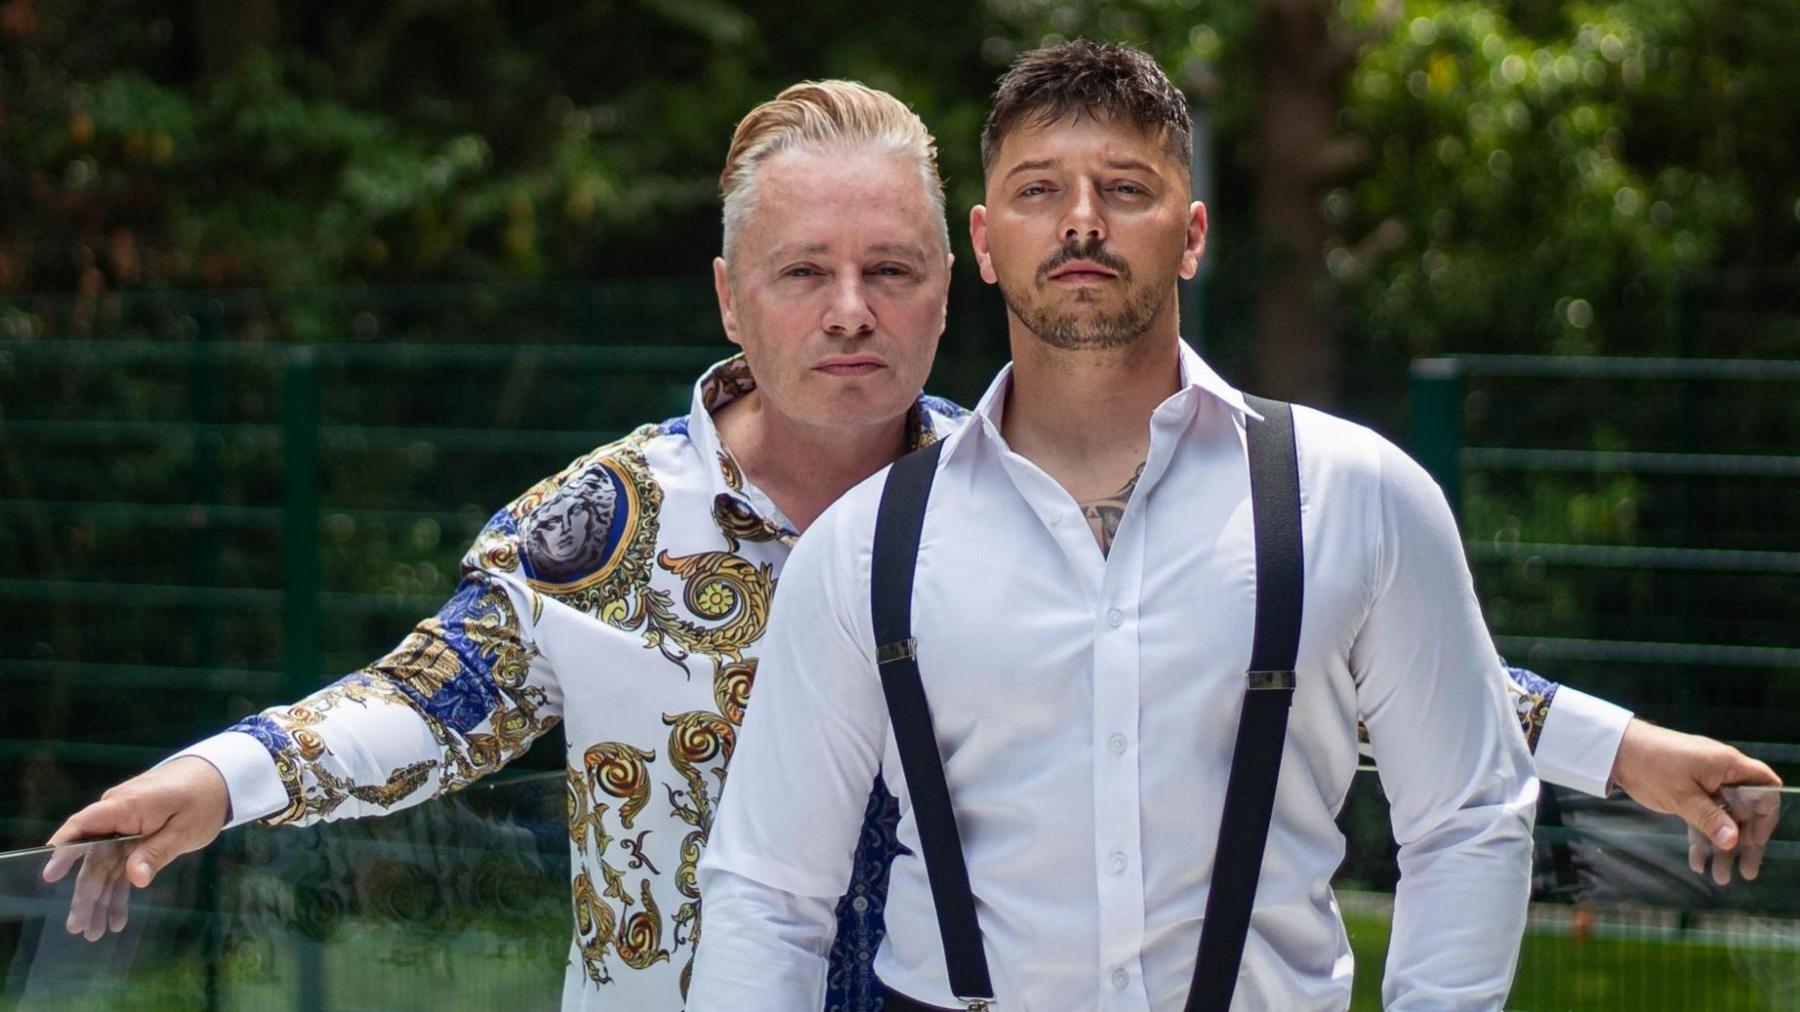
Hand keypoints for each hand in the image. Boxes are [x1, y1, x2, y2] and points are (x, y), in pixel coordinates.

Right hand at [41, 756, 231, 938]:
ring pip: (106, 867)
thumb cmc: (203, 797)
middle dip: (85, 894)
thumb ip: (157, 852)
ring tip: (95, 934)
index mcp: (125, 806)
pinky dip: (120, 890)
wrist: (219, 777)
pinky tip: (116, 918)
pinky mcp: (135, 837)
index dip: (64, 851)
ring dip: (101, 899)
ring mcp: (124, 828)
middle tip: (77, 927)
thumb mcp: (185, 828)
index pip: (83, 826)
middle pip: (94, 857)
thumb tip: (134, 879)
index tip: (49, 875)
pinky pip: (121, 865)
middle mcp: (117, 817)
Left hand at [1608, 718, 1782, 884]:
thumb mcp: (1682, 796)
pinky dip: (1701, 838)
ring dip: (1722, 847)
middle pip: (1745, 811)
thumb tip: (1734, 841)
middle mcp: (1723, 774)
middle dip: (1745, 842)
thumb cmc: (1653, 766)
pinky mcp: (1689, 793)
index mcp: (1730, 766)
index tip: (1756, 840)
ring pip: (1723, 818)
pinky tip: (1698, 863)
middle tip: (1746, 872)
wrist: (1617, 749)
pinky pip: (1702, 818)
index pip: (1765, 791)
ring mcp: (1706, 784)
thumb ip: (1710, 818)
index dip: (1765, 817)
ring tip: (1721, 878)